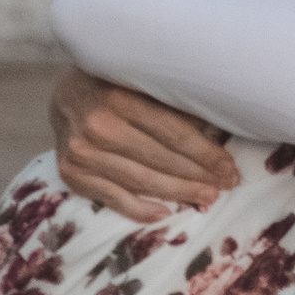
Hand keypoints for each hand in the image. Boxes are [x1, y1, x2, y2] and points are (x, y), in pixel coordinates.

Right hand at [49, 66, 238, 218]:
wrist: (65, 94)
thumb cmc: (114, 84)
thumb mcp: (142, 81)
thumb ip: (174, 103)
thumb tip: (219, 131)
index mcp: (119, 96)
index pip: (174, 133)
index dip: (207, 154)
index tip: (229, 168)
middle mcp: (97, 126)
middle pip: (161, 160)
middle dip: (200, 176)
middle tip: (226, 186)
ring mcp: (81, 153)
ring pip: (142, 182)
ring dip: (180, 194)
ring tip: (206, 198)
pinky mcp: (71, 174)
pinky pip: (114, 199)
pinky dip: (142, 210)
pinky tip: (167, 213)